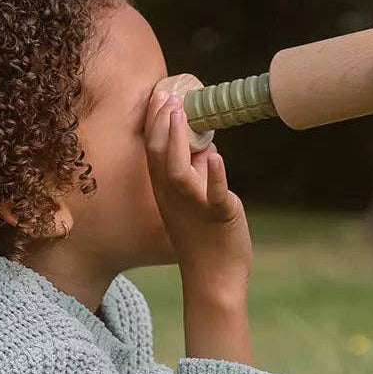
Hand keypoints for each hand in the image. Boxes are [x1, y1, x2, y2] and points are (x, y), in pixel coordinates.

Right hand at [143, 89, 252, 296]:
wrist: (214, 279)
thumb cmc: (204, 238)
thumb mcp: (191, 201)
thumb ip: (195, 173)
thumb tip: (204, 147)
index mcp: (165, 191)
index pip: (153, 150)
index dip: (154, 121)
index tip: (159, 94)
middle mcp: (173, 197)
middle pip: (159, 155)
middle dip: (161, 122)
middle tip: (167, 95)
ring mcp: (194, 207)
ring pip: (178, 171)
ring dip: (178, 141)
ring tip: (181, 114)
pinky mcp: (219, 216)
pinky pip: (214, 195)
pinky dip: (214, 176)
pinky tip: (216, 157)